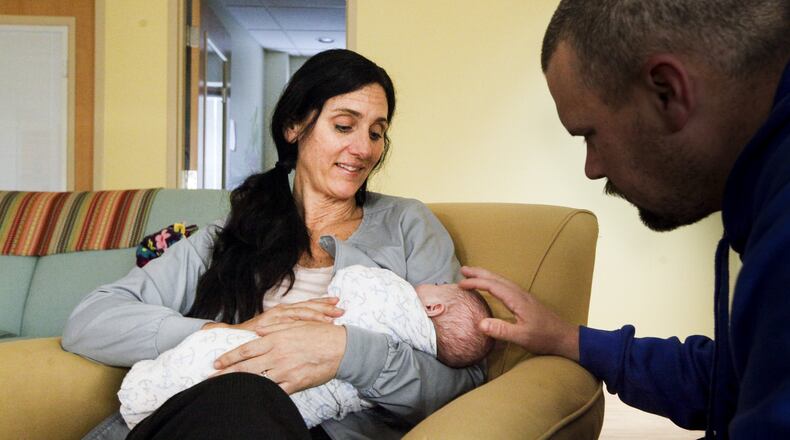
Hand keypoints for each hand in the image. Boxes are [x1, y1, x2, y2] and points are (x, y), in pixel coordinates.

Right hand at [202, 296, 343, 331]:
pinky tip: (321, 321)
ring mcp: (274, 318)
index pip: (302, 308)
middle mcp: (278, 314)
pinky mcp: (269, 324)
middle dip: (324, 307)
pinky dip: (307, 320)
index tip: (336, 303)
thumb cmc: (248, 341)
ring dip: (319, 312)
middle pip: (305, 308)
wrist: (226, 343)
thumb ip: (279, 335)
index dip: (319, 304)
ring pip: (301, 313)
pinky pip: (292, 322)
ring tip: (336, 313)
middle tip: (342, 307)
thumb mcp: (265, 337)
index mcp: (279, 315)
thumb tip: (294, 332)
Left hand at [212, 321, 346, 393]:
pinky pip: (275, 391)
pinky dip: (263, 394)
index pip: (246, 349)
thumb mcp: (295, 324)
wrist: (341, 348)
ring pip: (257, 380)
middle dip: (226, 374)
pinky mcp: (295, 383)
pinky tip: (253, 396)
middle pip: (246, 367)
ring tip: (227, 389)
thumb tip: (256, 331)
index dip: (229, 357)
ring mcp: (286, 371)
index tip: (216, 363)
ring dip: (240, 385)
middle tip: (211, 379)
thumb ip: (274, 328)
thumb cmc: (319, 334)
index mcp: (275, 339)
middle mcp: (278, 355)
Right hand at [458, 266, 579, 360]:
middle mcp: (519, 293)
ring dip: (486, 275)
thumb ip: (501, 330)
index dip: (476, 283)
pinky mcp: (525, 300)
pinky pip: (505, 285)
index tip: (461, 284)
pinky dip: (494, 281)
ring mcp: (523, 296)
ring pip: (501, 280)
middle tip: (462, 269)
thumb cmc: (544, 338)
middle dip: (479, 273)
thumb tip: (480, 324)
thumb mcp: (522, 337)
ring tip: (472, 274)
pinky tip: (492, 286)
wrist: (565, 337)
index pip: (493, 286)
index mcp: (517, 299)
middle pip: (496, 278)